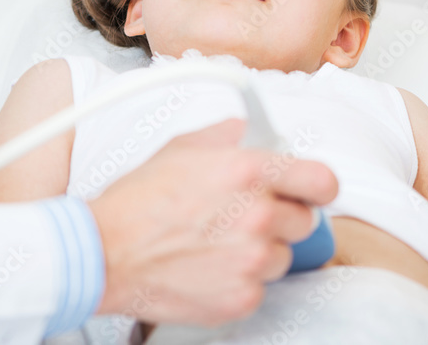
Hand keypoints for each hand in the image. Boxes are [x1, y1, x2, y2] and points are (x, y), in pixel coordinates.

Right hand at [88, 116, 338, 325]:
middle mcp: (257, 216)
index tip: (310, 191)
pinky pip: (260, 287)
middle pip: (305, 222)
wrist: (104, 253)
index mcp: (248, 172)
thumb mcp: (182, 148)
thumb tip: (248, 130)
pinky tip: (208, 266)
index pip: (323, 181)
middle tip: (246, 216)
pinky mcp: (241, 297)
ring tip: (219, 243)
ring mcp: (252, 261)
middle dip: (281, 218)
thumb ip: (227, 135)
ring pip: (283, 257)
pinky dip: (239, 280)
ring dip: (261, 251)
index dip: (318, 187)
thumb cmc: (137, 201)